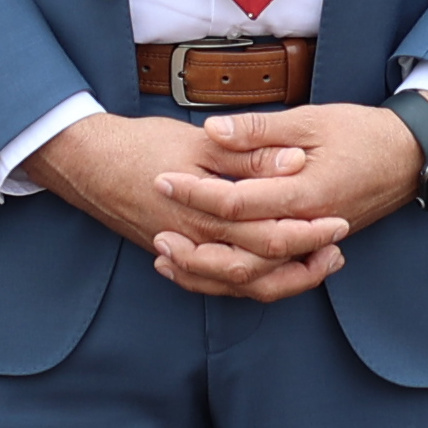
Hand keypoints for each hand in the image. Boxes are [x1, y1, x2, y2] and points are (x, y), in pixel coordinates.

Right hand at [28, 112, 351, 301]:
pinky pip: (216, 283)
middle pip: (261, 271)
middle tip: (337, 251)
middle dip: (304, 265)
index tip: (339, 223)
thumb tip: (294, 160)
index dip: (309, 234)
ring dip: (281, 279)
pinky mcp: (176, 255)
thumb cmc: (141, 146)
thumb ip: (248, 156)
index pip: (270, 236)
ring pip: (240, 285)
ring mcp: (185, 255)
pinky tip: (269, 274)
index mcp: (207, 214)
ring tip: (314, 264)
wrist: (88, 164)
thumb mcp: (200, 143)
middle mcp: (197, 244)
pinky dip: (246, 284)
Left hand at [162, 104, 427, 300]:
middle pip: (242, 256)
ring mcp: (312, 246)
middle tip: (156, 230)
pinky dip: (233, 280)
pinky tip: (203, 269)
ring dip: (208, 273)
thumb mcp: (311, 119)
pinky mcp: (312, 252)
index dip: (196, 191)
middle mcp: (308, 229)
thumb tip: (212, 131)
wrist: (410, 158)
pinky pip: (269, 280)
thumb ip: (259, 129)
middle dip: (194, 248)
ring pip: (255, 279)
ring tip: (167, 259)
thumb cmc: (362, 133)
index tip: (163, 178)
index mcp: (305, 194)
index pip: (238, 203)